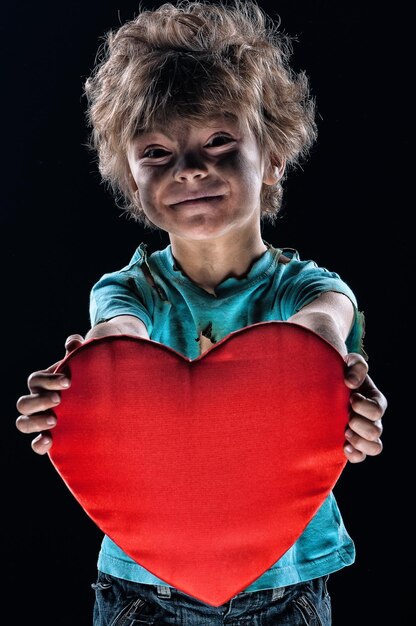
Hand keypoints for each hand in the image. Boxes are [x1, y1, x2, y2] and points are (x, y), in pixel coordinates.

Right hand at [15, 334, 83, 454]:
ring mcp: (40, 421)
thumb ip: (77, 350)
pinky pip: (35, 444)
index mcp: (43, 383)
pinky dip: (39, 444)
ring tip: (54, 421)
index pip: (36, 380)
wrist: (98, 400)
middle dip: (40, 401)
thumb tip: (74, 342)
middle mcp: (37, 402)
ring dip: (36, 422)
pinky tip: (50, 441)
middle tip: (59, 399)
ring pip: (23, 423)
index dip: (49, 380)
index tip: (68, 381)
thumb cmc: (85, 377)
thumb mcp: (82, 362)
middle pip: (24, 403)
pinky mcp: (49, 438)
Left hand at [343, 353, 386, 462]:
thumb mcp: (350, 363)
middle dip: (359, 424)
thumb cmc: (341, 373)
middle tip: (346, 416)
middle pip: (376, 431)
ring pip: (374, 448)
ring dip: (359, 442)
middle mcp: (373, 420)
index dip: (363, 406)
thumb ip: (356, 366)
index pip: (377, 410)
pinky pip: (360, 456)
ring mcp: (364, 433)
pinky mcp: (352, 443)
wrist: (327, 386)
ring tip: (346, 433)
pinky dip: (354, 454)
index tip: (350, 398)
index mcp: (375, 401)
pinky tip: (343, 446)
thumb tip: (351, 383)